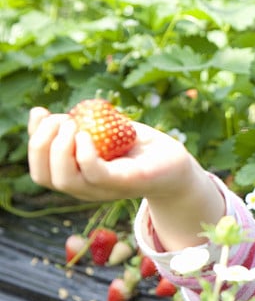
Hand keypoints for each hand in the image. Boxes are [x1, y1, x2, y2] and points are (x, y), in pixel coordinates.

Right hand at [27, 107, 194, 201]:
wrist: (175, 164)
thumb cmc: (138, 148)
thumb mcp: (102, 133)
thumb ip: (77, 127)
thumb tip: (45, 114)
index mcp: (76, 176)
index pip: (40, 168)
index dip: (33, 140)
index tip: (40, 112)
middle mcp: (85, 188)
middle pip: (43, 176)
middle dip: (40, 143)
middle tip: (59, 119)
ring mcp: (104, 189)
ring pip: (64, 179)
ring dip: (59, 148)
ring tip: (72, 124)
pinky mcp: (125, 182)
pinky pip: (95, 174)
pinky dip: (84, 154)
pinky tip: (86, 135)